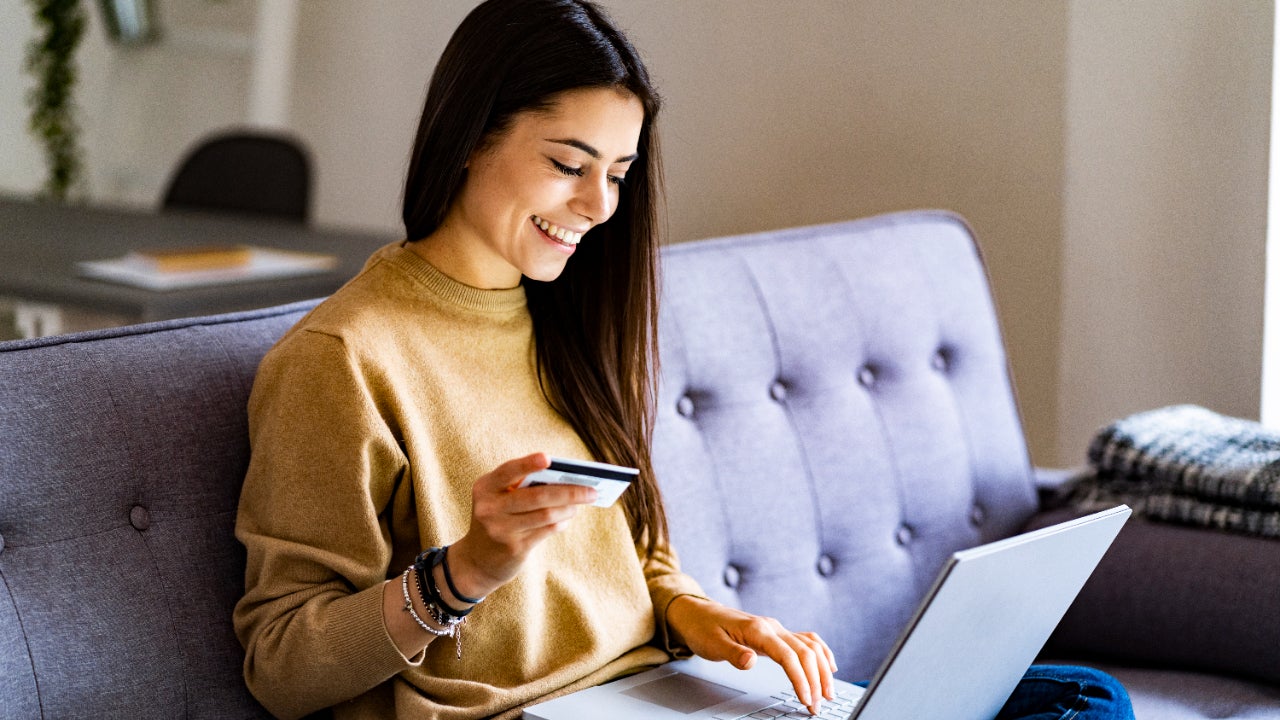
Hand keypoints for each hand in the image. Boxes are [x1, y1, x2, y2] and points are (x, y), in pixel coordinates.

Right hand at [446, 453, 598, 599]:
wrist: (477, 560)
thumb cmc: (497, 518)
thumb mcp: (498, 499)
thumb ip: (522, 487)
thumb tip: (565, 480)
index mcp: (485, 487)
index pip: (508, 471)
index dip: (527, 464)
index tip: (548, 458)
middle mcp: (489, 508)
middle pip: (537, 496)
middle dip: (569, 492)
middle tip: (592, 490)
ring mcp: (501, 529)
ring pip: (545, 514)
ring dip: (569, 508)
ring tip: (580, 504)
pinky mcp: (514, 548)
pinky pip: (546, 530)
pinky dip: (561, 522)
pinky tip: (567, 518)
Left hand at [667, 596, 835, 715]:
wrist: (697, 612)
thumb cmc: (703, 628)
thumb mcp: (712, 644)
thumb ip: (733, 653)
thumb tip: (750, 661)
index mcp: (757, 630)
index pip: (788, 655)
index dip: (800, 678)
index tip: (806, 698)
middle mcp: (772, 626)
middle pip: (805, 652)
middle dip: (816, 680)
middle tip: (819, 705)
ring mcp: (776, 628)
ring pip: (810, 646)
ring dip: (823, 669)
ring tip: (828, 692)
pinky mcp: (776, 633)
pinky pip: (806, 640)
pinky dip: (821, 653)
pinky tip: (829, 666)